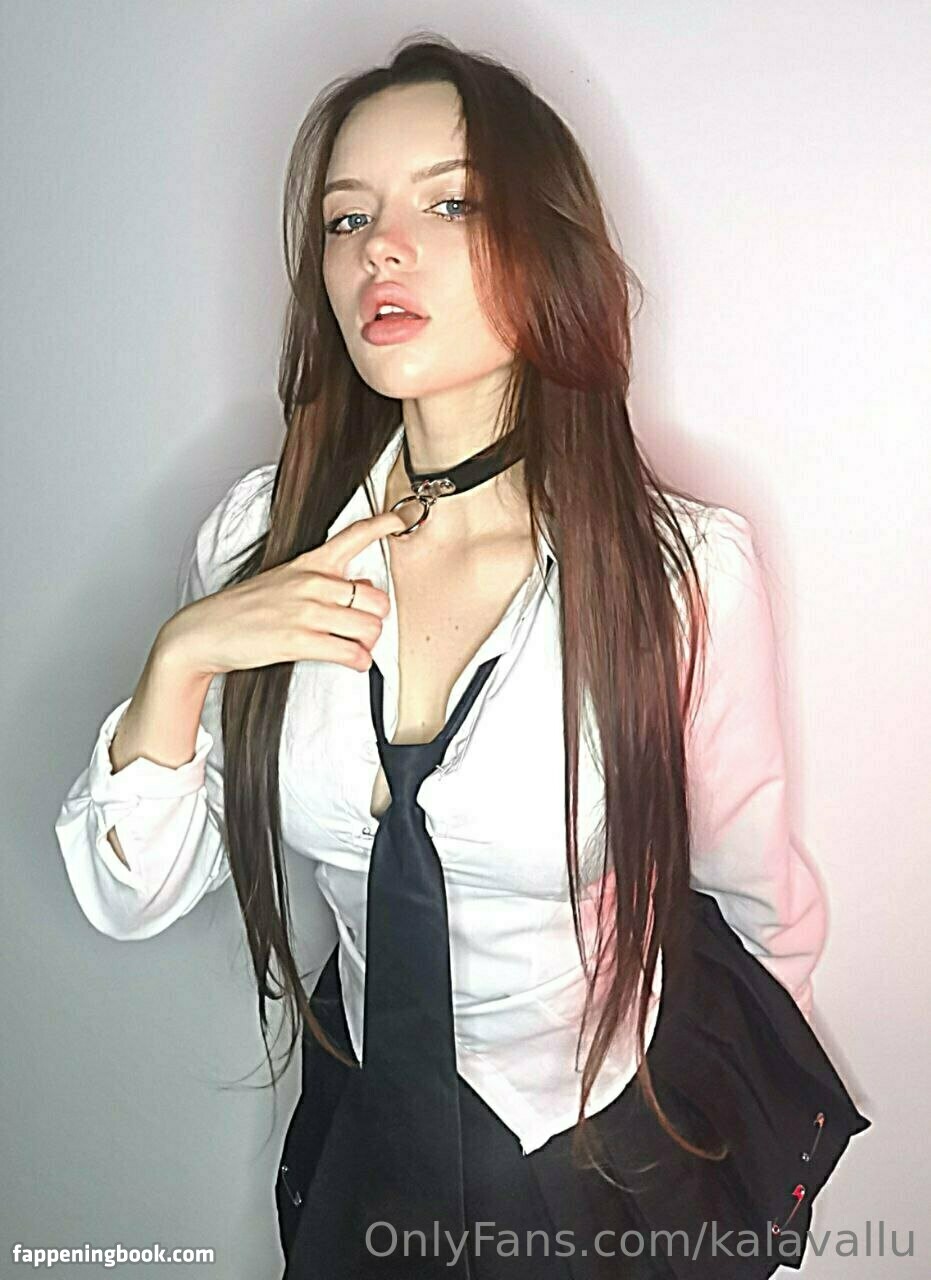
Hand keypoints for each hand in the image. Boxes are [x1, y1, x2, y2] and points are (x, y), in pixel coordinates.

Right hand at [160, 509, 407, 676]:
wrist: (206, 631)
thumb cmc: (246, 608)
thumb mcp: (286, 581)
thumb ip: (327, 582)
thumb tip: (365, 587)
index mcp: (310, 563)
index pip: (354, 534)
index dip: (384, 523)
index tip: (402, 517)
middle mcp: (313, 582)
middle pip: (378, 599)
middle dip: (377, 619)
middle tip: (364, 627)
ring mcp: (307, 611)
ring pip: (370, 628)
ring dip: (368, 644)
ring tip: (355, 647)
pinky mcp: (300, 641)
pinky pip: (352, 653)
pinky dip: (359, 662)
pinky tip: (352, 661)